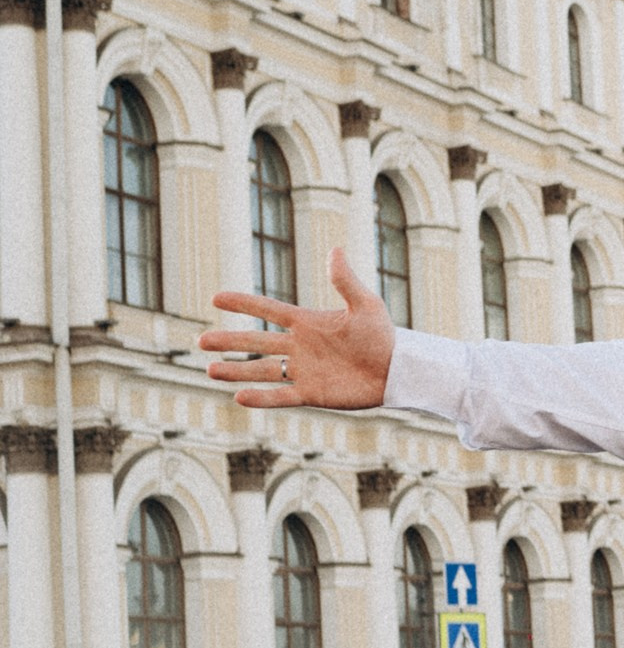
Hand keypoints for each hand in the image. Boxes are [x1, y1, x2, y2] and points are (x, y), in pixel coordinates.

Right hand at [199, 248, 394, 409]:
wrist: (398, 370)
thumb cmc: (384, 335)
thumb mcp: (365, 304)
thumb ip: (345, 280)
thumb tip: (335, 249)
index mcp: (308, 322)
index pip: (268, 309)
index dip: (243, 303)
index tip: (216, 298)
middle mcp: (300, 346)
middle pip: (256, 342)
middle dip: (229, 341)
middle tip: (201, 342)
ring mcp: (304, 371)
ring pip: (262, 370)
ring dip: (237, 370)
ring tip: (210, 370)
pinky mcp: (312, 393)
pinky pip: (281, 396)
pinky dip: (262, 398)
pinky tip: (239, 397)